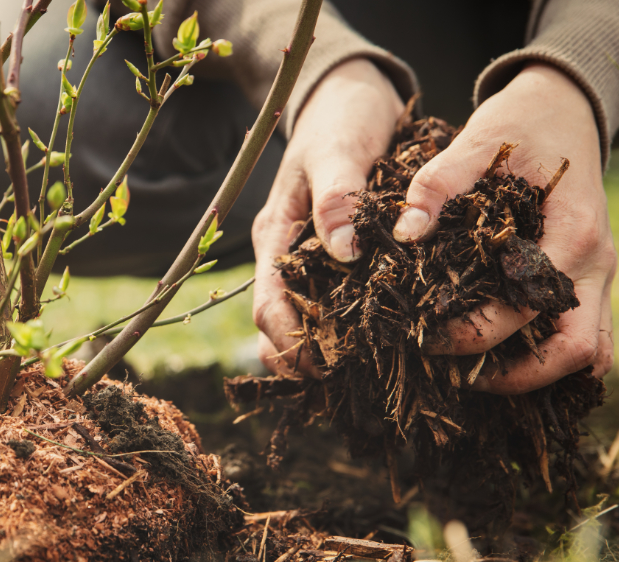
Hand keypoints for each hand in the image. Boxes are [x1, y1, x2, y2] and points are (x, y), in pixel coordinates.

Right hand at [253, 59, 403, 374]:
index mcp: (276, 235)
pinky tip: (377, 341)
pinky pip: (333, 300)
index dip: (288, 343)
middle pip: (279, 324)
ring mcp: (309, 256)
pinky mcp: (335, 254)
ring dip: (323, 349)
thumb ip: (337, 198)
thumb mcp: (339, 150)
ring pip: (304, 318)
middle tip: (344, 384)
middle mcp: (287, 254)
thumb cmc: (341, 118)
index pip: (268, 304)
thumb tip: (343, 252)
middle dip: (302, 358)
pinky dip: (346, 326)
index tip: (322, 368)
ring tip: (362, 374)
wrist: (349, 93)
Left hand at [392, 64, 615, 393]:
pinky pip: (582, 337)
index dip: (476, 333)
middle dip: (515, 376)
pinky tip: (498, 359)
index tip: (427, 337)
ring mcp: (598, 276)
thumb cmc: (522, 126)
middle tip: (455, 376)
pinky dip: (548, 358)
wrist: (565, 109)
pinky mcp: (586, 280)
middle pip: (576, 351)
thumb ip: (439, 183)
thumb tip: (406, 231)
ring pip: (588, 353)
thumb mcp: (478, 141)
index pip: (528, 309)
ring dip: (538, 375)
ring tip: (476, 376)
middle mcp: (595, 264)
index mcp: (573, 233)